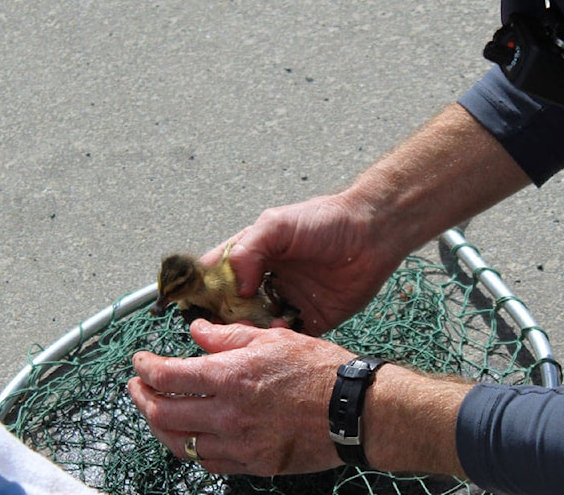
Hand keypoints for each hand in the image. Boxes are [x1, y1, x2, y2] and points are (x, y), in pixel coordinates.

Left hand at [128, 319, 352, 474]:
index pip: (167, 375)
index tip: (139, 361)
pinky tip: (190, 436)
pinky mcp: (252, 464)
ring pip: (178, 442)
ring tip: (154, 411)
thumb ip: (229, 336)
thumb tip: (197, 331)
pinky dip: (190, 448)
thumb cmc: (321, 370)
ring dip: (159, 425)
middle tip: (136, 386)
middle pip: (162, 411)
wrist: (354, 411)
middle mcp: (227, 414)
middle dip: (141, 396)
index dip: (145, 367)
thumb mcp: (275, 339)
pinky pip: (207, 462)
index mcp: (230, 377)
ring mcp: (238, 444)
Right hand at [200, 193, 408, 333]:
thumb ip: (248, 250)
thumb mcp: (277, 224)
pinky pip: (289, 339)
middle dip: (223, 323)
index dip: (201, 294)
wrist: (374, 233)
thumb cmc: (326, 220)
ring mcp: (288, 301)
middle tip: (217, 333)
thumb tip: (235, 288)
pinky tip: (280, 337)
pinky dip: (281, 344)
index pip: (216, 278)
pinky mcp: (312, 319)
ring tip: (249, 336)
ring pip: (258, 329)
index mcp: (253, 256)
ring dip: (251, 336)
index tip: (189, 310)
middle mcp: (266, 281)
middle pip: (232, 310)